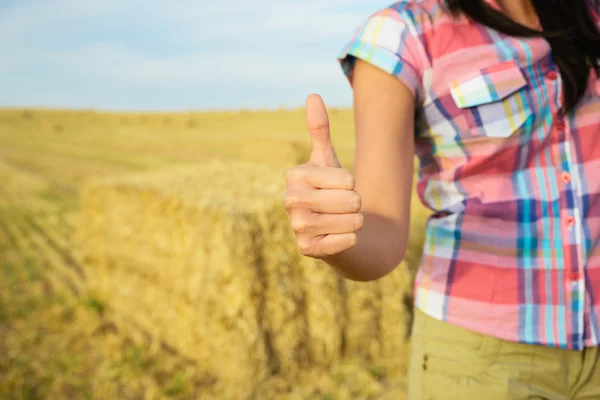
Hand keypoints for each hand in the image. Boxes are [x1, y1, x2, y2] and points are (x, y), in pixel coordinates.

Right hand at [284, 94, 363, 258]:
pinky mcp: (307, 249)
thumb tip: (312, 96)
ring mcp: (297, 227)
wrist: (330, 226)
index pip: (348, 180)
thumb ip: (319, 130)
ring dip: (355, 222)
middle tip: (341, 206)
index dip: (352, 184)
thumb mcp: (326, 160)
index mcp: (296, 176)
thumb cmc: (329, 189)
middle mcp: (291, 201)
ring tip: (341, 220)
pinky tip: (337, 237)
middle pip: (352, 201)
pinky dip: (350, 239)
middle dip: (355, 204)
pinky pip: (347, 241)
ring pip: (352, 222)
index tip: (339, 187)